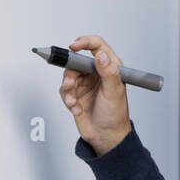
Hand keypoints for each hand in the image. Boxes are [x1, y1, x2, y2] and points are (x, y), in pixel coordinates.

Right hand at [59, 34, 131, 154]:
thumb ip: (108, 72)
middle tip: (70, 84)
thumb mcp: (114, 92)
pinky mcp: (76, 94)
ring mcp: (85, 83)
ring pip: (68, 75)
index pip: (97, 46)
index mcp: (110, 68)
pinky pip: (64, 90)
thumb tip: (100, 56)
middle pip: (76, 60)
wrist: (106, 137)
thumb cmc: (115, 116)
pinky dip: (68, 99)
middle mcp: (97, 73)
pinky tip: (76, 108)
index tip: (74, 46)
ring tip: (73, 100)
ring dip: (68, 89)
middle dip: (71, 73)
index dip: (84, 42)